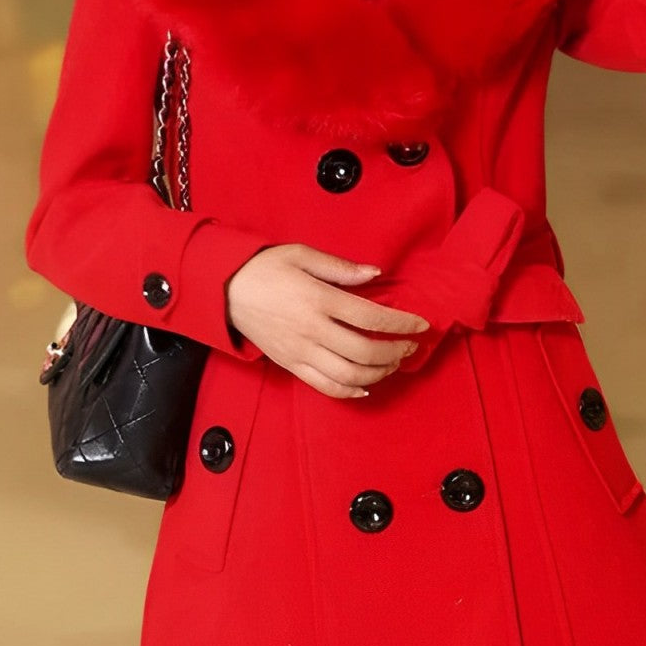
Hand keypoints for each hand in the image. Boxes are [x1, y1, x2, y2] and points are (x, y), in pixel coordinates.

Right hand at [225, 245, 430, 399]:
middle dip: (395, 352)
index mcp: (318, 299)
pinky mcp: (291, 365)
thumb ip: (341, 268)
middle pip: (365, 352)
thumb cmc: (264, 268)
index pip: (371, 317)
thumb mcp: (302, 254)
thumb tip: (375, 274)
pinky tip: (365, 385)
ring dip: (378, 373)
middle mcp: (312, 330)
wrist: (225, 290)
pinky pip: (325, 387)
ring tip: (392, 363)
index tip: (420, 325)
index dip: (401, 323)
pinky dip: (350, 391)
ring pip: (349, 376)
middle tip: (410, 345)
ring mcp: (301, 352)